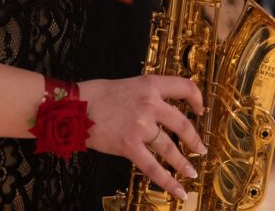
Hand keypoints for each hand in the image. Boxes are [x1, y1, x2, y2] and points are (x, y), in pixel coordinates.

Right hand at [80, 75, 205, 201]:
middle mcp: (150, 104)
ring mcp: (141, 126)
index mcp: (150, 85)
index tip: (200, 110)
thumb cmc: (96, 94)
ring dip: (183, 163)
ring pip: (170, 148)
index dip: (197, 99)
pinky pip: (153, 167)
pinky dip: (167, 181)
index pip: (184, 87)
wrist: (74, 106)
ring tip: (192, 172)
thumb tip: (160, 109)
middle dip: (194, 139)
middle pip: (182, 124)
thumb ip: (146, 95)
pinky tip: (178, 189)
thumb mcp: (128, 84)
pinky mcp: (129, 145)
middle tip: (200, 149)